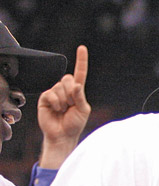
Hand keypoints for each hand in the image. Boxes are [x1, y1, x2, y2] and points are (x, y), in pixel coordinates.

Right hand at [37, 45, 89, 168]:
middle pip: (68, 79)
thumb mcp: (83, 110)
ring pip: (60, 87)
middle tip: (70, 106)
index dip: (81, 61)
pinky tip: (56, 109)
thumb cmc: (74, 124)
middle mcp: (66, 89)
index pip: (80, 73)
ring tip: (63, 110)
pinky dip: (55, 102)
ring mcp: (55, 92)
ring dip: (63, 101)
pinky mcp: (45, 97)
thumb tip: (77, 84)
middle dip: (71, 93)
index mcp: (77, 91)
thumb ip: (80, 97)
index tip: (82, 48)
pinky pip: (51, 93)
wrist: (62, 135)